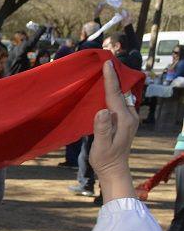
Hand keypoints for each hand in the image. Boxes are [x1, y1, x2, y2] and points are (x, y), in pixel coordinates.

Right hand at [88, 60, 137, 199]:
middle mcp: (130, 116)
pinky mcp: (125, 121)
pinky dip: (114, 92)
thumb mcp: (101, 146)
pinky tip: (108, 89)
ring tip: (107, 71)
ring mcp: (129, 118)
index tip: (107, 63)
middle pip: (121, 92)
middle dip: (114, 76)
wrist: (114, 170)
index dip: (110, 79)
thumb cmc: (105, 159)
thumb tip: (102, 110)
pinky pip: (120, 102)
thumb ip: (102, 128)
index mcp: (124, 120)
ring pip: (121, 96)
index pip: (115, 95)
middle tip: (107, 61)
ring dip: (114, 84)